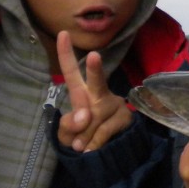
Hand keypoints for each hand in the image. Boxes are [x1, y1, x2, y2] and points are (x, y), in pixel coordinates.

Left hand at [56, 31, 132, 151]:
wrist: (109, 153)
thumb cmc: (83, 137)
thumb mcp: (66, 134)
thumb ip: (67, 126)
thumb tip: (84, 117)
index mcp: (81, 93)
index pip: (71, 71)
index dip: (66, 53)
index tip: (62, 33)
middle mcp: (99, 93)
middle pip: (97, 81)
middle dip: (94, 69)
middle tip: (93, 56)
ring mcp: (115, 104)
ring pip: (95, 118)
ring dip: (84, 135)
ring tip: (79, 147)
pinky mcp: (126, 117)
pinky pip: (104, 130)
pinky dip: (94, 142)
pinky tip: (89, 150)